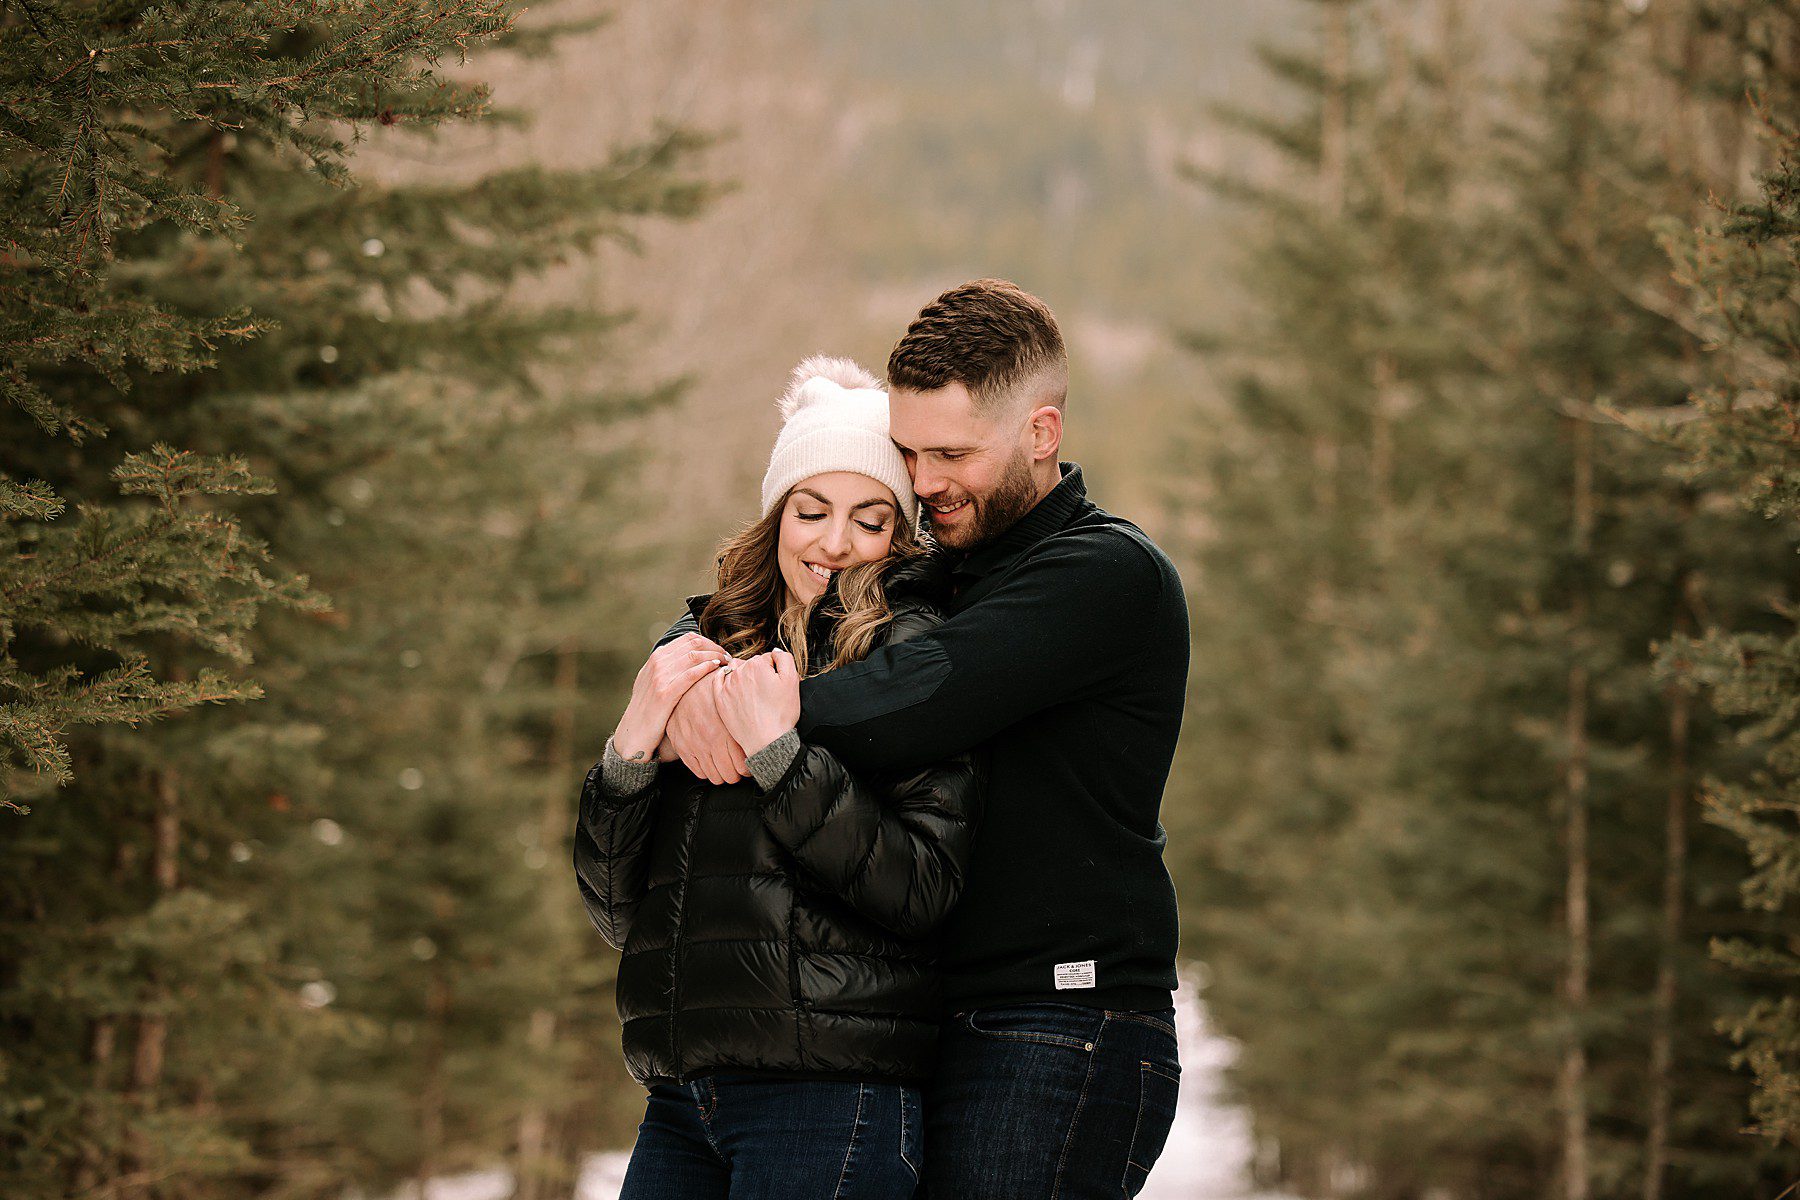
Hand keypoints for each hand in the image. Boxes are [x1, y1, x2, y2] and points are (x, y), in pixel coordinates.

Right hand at [611, 634, 728, 762]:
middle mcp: (657, 663)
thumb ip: (668, 667)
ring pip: (693, 656)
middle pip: (693, 644)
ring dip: (714, 656)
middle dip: (715, 648)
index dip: (709, 642)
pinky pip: (689, 675)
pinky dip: (705, 668)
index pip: (688, 639)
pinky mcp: (664, 694)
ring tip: (726, 663)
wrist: (633, 732)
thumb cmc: (648, 708)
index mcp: (656, 657)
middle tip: (727, 657)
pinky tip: (716, 669)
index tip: (720, 651)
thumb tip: (690, 658)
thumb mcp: (653, 681)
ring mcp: (659, 677)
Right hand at [666, 667, 750, 783]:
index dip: (750, 769)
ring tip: (727, 769)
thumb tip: (770, 725)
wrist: (684, 684)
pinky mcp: (682, 746)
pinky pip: (698, 771)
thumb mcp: (735, 696)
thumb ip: (748, 715)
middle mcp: (711, 739)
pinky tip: (712, 765)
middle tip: (740, 770)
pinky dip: (706, 772)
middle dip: (737, 775)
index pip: (744, 765)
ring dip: (723, 775)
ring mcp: (696, 744)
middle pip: (730, 775)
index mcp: (728, 729)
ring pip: (714, 777)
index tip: (751, 765)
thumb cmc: (712, 689)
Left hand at [715, 650, 800, 756]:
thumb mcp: (792, 681)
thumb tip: (774, 652)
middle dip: (759, 672)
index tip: (777, 683)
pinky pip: (718, 680)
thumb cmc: (781, 714)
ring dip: (742, 674)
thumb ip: (784, 658)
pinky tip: (732, 685)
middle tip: (767, 689)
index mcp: (757, 665)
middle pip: (751, 663)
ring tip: (752, 689)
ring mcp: (727, 686)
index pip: (767, 658)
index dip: (775, 670)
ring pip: (735, 670)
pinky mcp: (720, 699)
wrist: (767, 740)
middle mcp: (739, 672)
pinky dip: (724, 678)